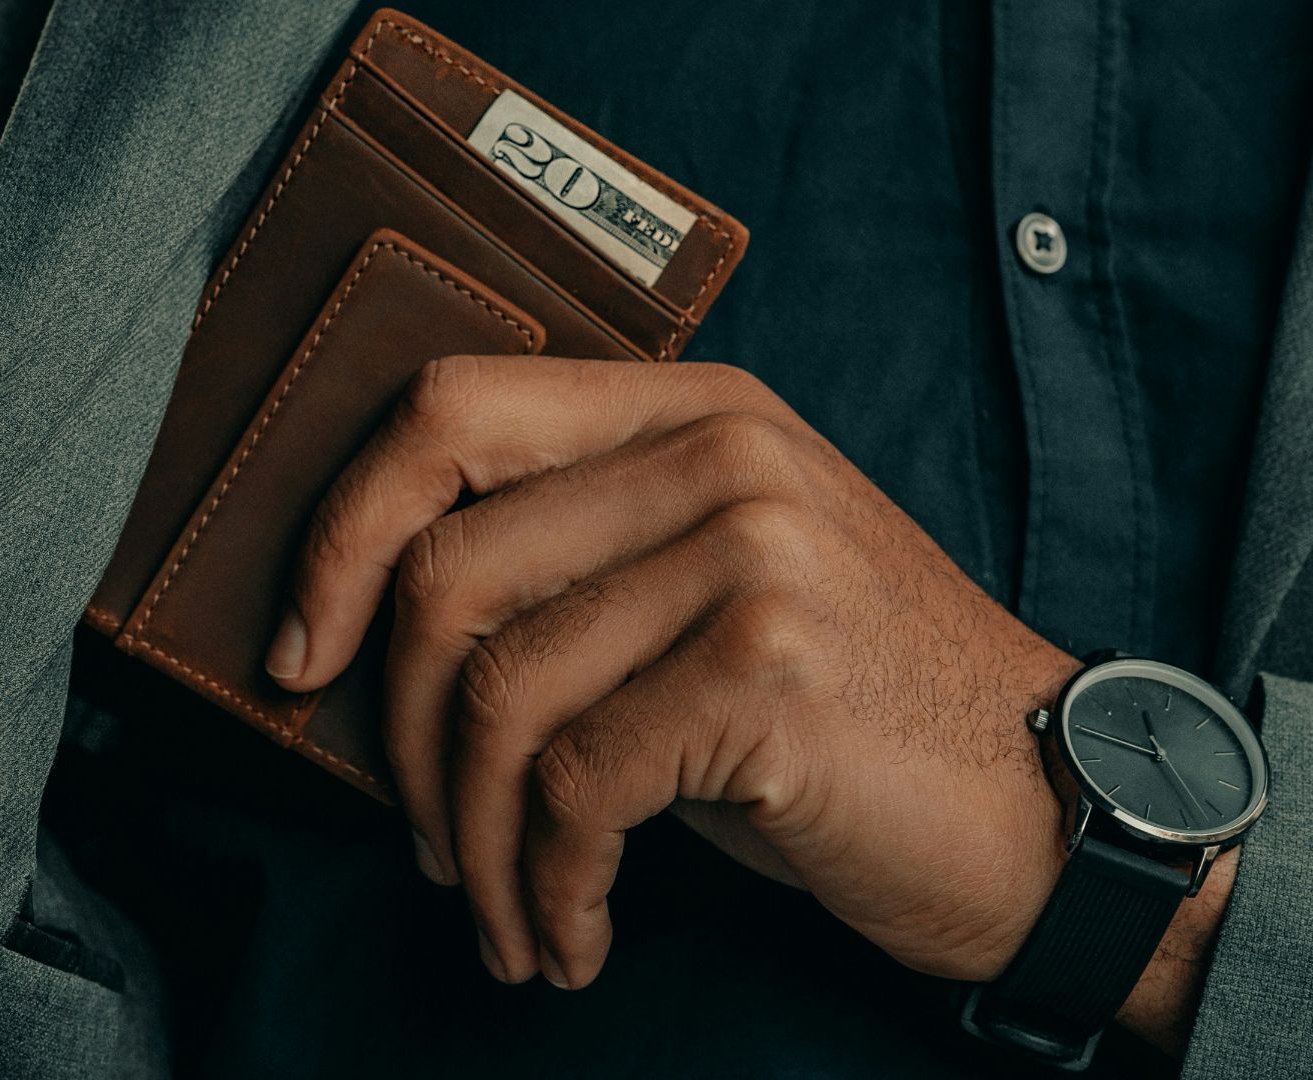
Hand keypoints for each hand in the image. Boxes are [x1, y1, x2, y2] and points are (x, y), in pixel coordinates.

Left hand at [268, 356, 1080, 988]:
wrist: (1050, 811)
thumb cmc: (847, 719)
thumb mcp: (707, 597)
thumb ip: (568, 568)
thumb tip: (365, 640)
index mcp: (684, 412)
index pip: (445, 412)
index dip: (340, 531)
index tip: (300, 655)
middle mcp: (715, 455)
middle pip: (446, 573)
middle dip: (403, 741)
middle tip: (429, 843)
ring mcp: (747, 551)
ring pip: (497, 697)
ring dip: (474, 844)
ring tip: (505, 917)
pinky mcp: (767, 667)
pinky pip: (574, 787)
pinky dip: (547, 888)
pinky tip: (573, 939)